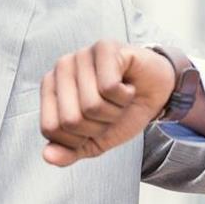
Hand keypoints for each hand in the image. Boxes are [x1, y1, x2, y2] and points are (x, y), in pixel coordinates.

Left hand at [40, 40, 173, 166]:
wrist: (156, 93)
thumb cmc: (122, 111)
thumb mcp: (94, 140)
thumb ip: (69, 151)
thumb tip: (48, 156)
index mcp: (50, 90)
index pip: (50, 129)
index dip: (78, 139)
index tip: (94, 125)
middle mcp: (61, 69)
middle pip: (71, 120)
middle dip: (99, 126)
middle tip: (110, 110)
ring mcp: (81, 55)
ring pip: (92, 105)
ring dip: (115, 111)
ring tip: (119, 97)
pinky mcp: (104, 47)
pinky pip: (109, 88)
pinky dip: (125, 96)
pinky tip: (128, 85)